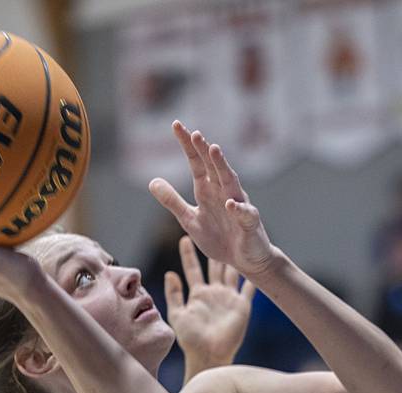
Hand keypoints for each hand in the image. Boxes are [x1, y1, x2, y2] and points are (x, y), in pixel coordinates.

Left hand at [150, 123, 277, 279]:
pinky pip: (244, 214)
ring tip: (214, 150)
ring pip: (230, 182)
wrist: (245, 259)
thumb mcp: (189, 220)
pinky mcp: (250, 223)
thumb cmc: (219, 237)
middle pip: (213, 166)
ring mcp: (238, 205)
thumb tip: (152, 182)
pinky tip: (230, 203)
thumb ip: (172, 201)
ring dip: (222, 166)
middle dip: (204, 150)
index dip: (187, 145)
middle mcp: (223, 192)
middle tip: (195, 133)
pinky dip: (238, 209)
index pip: (196, 162)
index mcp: (207, 190)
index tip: (176, 124)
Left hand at [166, 238, 255, 379]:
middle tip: (215, 232)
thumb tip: (169, 273)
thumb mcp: (177, 315)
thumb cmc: (190, 338)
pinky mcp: (242, 307)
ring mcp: (229, 299)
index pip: (193, 268)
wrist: (209, 354)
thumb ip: (174, 295)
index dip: (188, 254)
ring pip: (232, 273)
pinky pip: (249, 290)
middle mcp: (214, 293)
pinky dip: (253, 279)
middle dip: (215, 249)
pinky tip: (256, 266)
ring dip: (234, 259)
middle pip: (215, 266)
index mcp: (198, 294)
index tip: (184, 237)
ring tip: (237, 241)